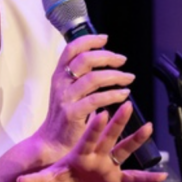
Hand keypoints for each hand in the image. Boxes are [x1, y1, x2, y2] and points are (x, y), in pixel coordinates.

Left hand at [18, 101, 166, 181]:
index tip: (100, 111)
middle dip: (118, 123)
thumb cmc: (63, 179)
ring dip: (136, 140)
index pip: (89, 138)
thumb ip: (37, 181)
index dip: (94, 127)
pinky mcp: (117, 179)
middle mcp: (98, 155)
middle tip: (127, 104)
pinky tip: (162, 176)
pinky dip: (147, 178)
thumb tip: (20, 180)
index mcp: (82, 153)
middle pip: (110, 137)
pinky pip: (134, 178)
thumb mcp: (50, 181)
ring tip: (149, 127)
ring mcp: (109, 165)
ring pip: (125, 150)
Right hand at [34, 34, 138, 159]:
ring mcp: (65, 98)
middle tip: (122, 60)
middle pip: (85, 60)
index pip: (71, 49)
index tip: (105, 39)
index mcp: (59, 75)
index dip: (89, 40)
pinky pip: (96, 99)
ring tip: (128, 78)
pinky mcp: (72, 114)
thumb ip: (82, 77)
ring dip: (115, 76)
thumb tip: (103, 60)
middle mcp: (60, 84)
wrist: (53, 143)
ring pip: (93, 78)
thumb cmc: (65, 116)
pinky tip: (124, 94)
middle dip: (107, 57)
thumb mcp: (69, 91)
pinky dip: (113, 95)